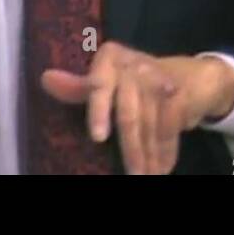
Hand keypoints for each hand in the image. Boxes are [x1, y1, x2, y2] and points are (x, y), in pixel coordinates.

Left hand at [40, 41, 233, 173]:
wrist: (188, 73)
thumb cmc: (135, 80)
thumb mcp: (105, 80)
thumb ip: (77, 87)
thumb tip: (45, 78)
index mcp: (110, 58)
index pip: (99, 86)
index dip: (99, 112)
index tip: (98, 138)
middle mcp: (134, 64)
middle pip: (128, 115)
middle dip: (131, 150)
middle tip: (132, 176)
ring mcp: (159, 78)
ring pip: (150, 127)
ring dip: (150, 157)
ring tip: (147, 177)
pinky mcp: (179, 93)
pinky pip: (169, 129)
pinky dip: (167, 152)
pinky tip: (163, 168)